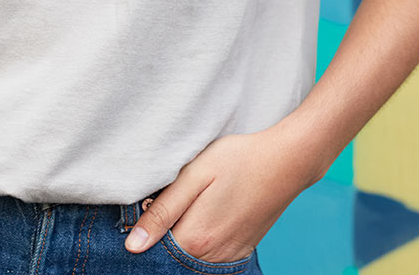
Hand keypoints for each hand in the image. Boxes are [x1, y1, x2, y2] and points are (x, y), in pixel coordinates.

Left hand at [124, 127, 322, 263]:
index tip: (147, 206)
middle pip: (173, 258)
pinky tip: (204, 215)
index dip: (145, 229)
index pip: (154, 250)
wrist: (285, 162)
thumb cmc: (237, 160)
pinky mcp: (242, 252)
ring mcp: (230, 257)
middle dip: (162, 237)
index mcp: (196, 239)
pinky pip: (211, 259)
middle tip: (168, 202)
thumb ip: (163, 211)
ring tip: (189, 204)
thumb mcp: (194, 175)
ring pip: (191, 259)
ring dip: (182, 240)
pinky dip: (201, 244)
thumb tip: (133, 245)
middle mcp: (213, 258)